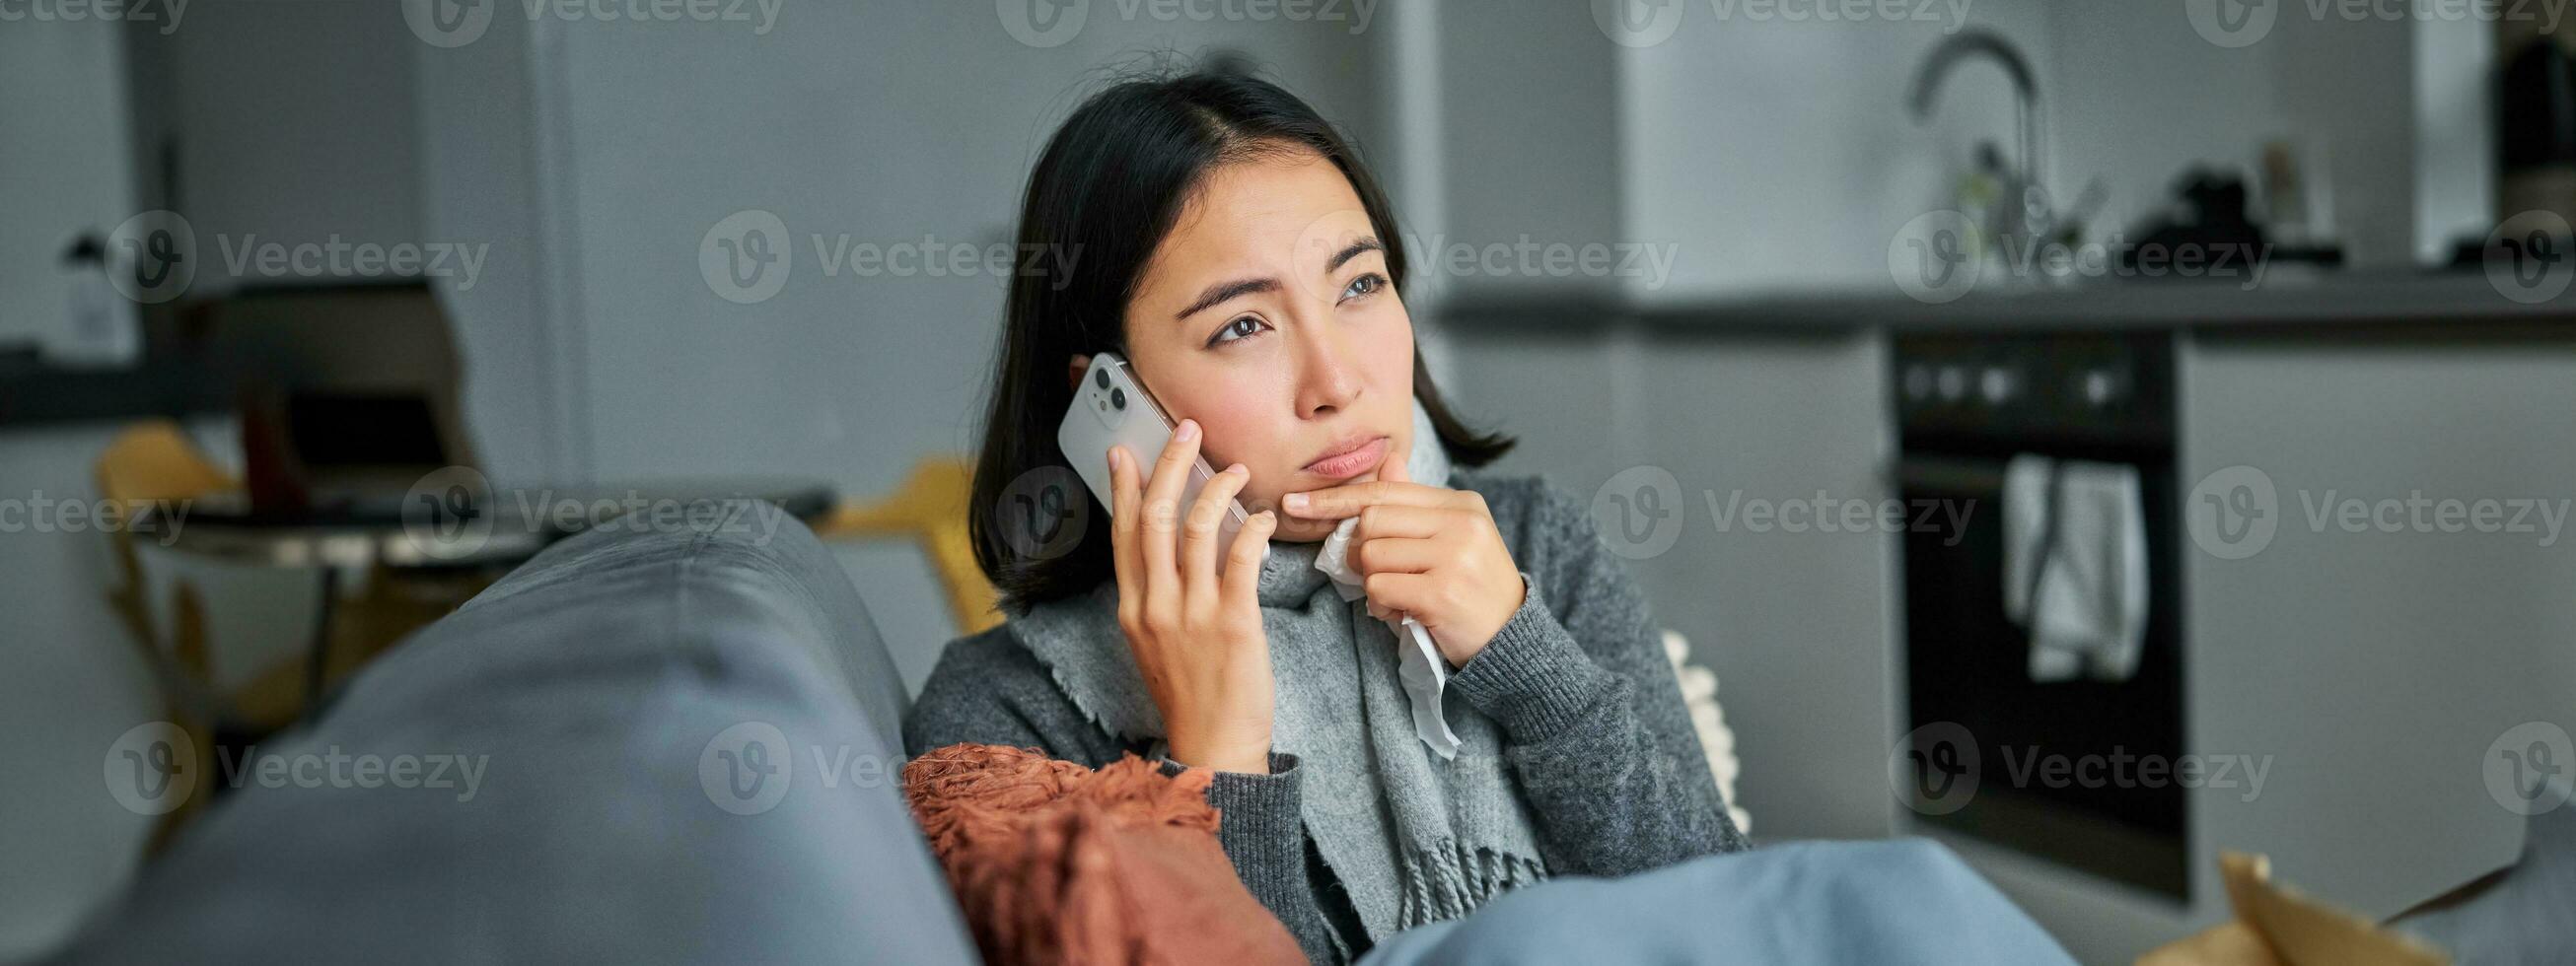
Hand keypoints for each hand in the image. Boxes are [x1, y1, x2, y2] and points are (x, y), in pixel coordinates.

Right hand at [1108, 418, 1279, 773]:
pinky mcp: (1234, 623)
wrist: (1214, 746)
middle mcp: (1155, 605)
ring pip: (1195, 529)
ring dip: (1217, 488)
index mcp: (1132, 608)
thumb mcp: (1154, 643)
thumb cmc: (1191, 693)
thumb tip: (1164, 551)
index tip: (1125, 450)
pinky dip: (1251, 528)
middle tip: (1188, 431)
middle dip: (1170, 465)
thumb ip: (1156, 596)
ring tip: (1237, 468)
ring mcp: (1192, 613)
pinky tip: (1263, 516)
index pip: (1122, 533)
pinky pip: (1240, 558)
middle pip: (1153, 517)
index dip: (1123, 486)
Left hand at [1281, 434, 1525, 666]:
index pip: (1382, 491)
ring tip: (1398, 597)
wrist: (1511, 639)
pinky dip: (1381, 606)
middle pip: (1370, 522)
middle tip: (1377, 574)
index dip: (1334, 500)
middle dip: (1359, 552)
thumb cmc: (1471, 587)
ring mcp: (1453, 557)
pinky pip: (1380, 589)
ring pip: (1371, 557)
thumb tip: (1389, 461)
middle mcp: (1460, 523)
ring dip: (1373, 584)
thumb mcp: (1452, 538)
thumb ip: (1414, 504)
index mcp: (1460, 504)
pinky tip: (1402, 613)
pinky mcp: (1442, 592)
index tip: (1296, 504)